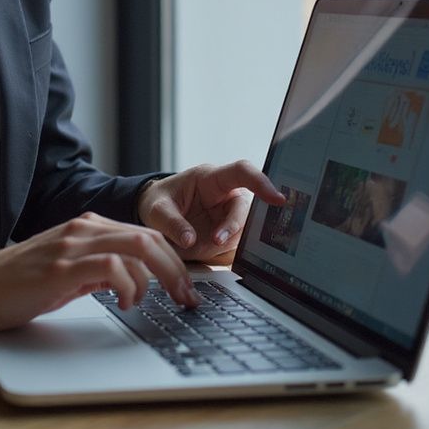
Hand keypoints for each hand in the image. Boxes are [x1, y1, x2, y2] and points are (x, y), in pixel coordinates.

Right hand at [0, 212, 200, 330]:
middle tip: (186, 297)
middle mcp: (82, 228)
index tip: (184, 287)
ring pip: (136, 246)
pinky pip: (111, 265)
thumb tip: (133, 282)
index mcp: (86, 226)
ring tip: (159, 301)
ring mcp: (72, 245)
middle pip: (148, 237)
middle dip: (176, 268)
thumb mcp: (68, 271)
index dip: (172, 260)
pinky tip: (125, 302)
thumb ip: (99, 269)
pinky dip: (128, 284)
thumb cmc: (20, 283)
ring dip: (159, 277)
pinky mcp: (62, 266)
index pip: (144, 233)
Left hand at [137, 160, 285, 263]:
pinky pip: (238, 246)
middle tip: (216, 241)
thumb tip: (190, 239)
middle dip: (235, 226)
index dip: (262, 182)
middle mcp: (225, 196)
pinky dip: (230, 254)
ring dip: (232, 243)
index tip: (276, 198)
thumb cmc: (157, 203)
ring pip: (246, 230)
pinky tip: (217, 256)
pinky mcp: (227, 236)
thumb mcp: (156, 210)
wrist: (152, 216)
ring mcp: (228, 217)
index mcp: (210, 179)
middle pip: (246, 208)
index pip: (242, 172)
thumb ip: (172, 223)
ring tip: (208, 247)